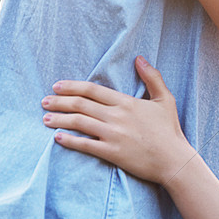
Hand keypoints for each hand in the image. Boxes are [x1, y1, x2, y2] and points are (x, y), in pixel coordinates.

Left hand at [42, 56, 197, 186]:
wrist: (174, 160)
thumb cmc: (169, 130)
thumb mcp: (165, 99)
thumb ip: (152, 77)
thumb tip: (140, 58)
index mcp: (127, 102)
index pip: (93, 90)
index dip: (72, 87)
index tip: (57, 86)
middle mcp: (117, 116)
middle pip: (81, 105)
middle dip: (59, 101)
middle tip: (44, 101)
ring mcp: (113, 135)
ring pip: (79, 123)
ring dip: (59, 119)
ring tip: (45, 118)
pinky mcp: (112, 152)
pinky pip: (85, 145)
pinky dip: (69, 140)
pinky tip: (57, 137)